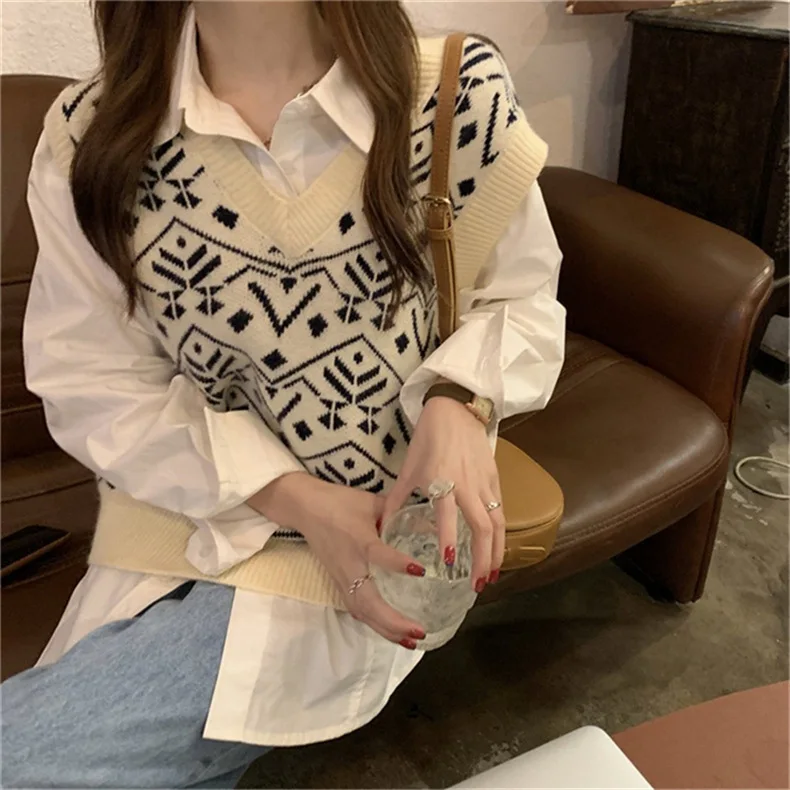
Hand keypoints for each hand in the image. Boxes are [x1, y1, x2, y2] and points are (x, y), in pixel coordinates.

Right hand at [248, 473, 426, 647]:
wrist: (304, 507)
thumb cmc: (340, 502)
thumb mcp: (372, 502)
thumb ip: (399, 513)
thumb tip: (429, 521)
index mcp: (360, 540)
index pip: (379, 554)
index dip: (398, 564)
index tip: (421, 570)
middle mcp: (350, 565)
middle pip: (367, 601)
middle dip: (393, 621)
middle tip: (420, 631)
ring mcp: (341, 577)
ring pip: (361, 611)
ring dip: (385, 629)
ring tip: (410, 641)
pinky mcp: (337, 582)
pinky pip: (356, 609)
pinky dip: (374, 623)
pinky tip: (390, 633)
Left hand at [382, 396, 504, 591]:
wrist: (454, 410)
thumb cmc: (427, 439)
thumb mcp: (407, 469)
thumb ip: (395, 501)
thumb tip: (381, 529)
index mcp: (441, 481)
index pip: (447, 516)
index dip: (450, 539)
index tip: (449, 564)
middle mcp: (466, 485)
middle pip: (481, 527)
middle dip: (483, 558)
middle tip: (479, 585)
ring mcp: (484, 482)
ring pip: (497, 522)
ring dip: (497, 551)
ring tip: (493, 575)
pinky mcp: (495, 478)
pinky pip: (500, 510)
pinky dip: (500, 533)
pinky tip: (497, 548)